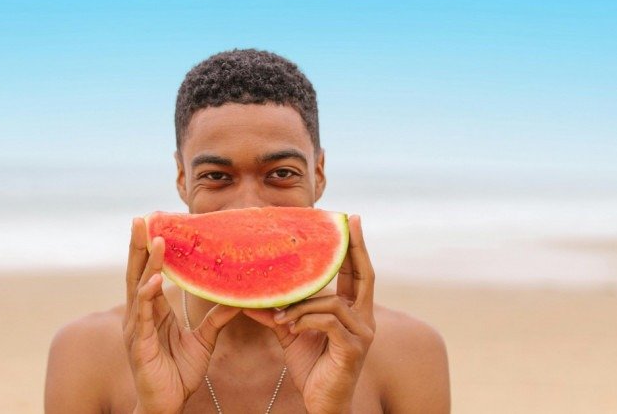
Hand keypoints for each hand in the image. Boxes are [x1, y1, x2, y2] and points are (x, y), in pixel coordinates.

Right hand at [123, 218, 239, 413]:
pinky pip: (143, 315)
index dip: (151, 248)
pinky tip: (153, 281)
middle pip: (138, 272)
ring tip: (155, 239)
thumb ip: (217, 318)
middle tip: (142, 217)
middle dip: (140, 244)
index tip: (154, 222)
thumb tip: (239, 299)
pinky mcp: (138, 343)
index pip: (150, 272)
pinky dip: (147, 296)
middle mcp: (141, 314)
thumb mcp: (204, 340)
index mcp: (153, 310)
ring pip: (140, 287)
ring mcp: (136, 327)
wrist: (168, 404)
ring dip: (147, 262)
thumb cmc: (179, 372)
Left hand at [245, 215, 375, 412]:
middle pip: (365, 275)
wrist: (321, 403)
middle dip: (356, 247)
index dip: (355, 247)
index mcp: (354, 312)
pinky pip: (328, 321)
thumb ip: (280, 313)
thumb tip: (251, 298)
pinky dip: (306, 321)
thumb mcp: (293, 334)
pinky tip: (291, 328)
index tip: (351, 220)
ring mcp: (362, 333)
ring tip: (283, 318)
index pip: (358, 273)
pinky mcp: (353, 348)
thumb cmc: (312, 367)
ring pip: (333, 302)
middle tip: (348, 221)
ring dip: (303, 306)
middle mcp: (365, 319)